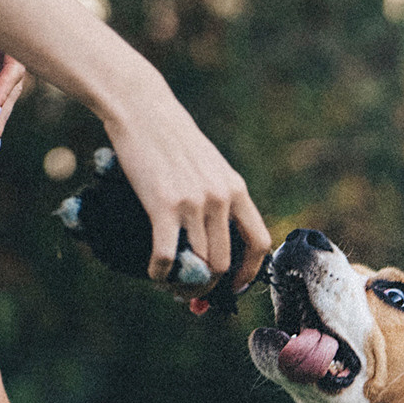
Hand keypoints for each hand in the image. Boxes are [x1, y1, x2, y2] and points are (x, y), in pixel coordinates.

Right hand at [99, 66, 271, 292]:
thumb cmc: (173, 139)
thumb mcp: (210, 165)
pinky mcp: (164, 205)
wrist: (144, 110)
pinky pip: (167, 255)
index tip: (235, 286)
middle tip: (192, 292)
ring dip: (184, 283)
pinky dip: (161, 272)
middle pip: (225, 262)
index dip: (250, 273)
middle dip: (209, 286)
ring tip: (171, 284)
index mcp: (236, 190)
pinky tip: (154, 272)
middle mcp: (220, 199)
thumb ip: (218, 197)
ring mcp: (194, 203)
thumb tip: (214, 237)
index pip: (259, 243)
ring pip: (198, 264)